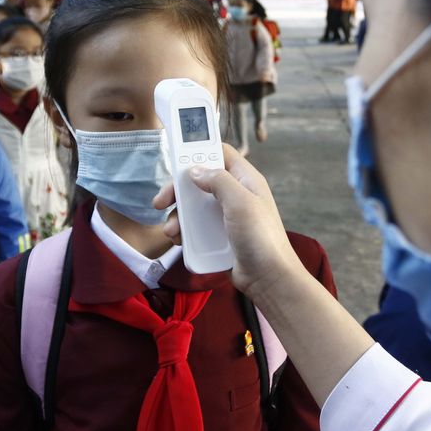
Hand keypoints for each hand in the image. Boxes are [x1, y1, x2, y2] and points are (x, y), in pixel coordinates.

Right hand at [153, 144, 303, 293]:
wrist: (269, 280)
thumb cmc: (262, 239)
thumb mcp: (240, 202)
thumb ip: (218, 181)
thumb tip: (195, 170)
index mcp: (245, 180)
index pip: (220, 153)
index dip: (198, 150)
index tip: (176, 156)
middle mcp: (235, 194)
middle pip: (200, 181)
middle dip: (179, 190)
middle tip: (162, 201)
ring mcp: (226, 216)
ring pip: (194, 206)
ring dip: (178, 215)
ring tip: (171, 231)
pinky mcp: (219, 235)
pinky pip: (196, 226)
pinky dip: (184, 231)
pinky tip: (178, 240)